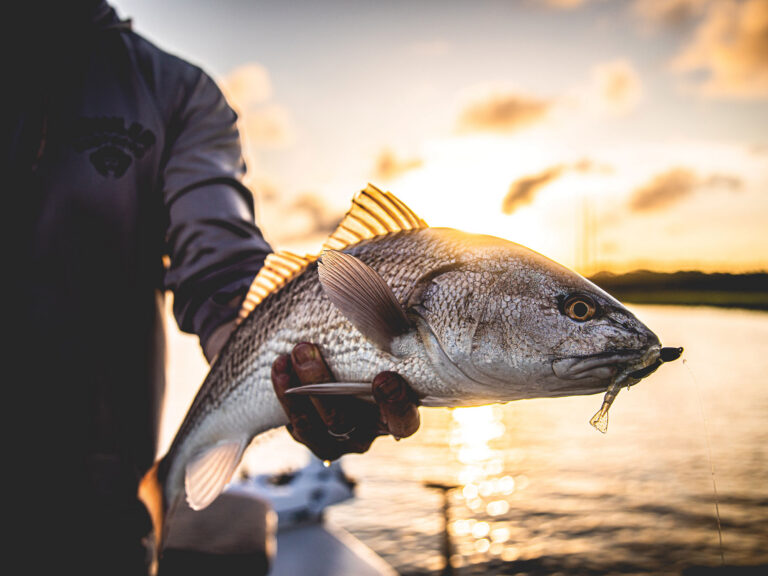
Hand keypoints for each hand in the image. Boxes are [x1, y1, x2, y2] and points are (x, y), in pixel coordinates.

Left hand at [271, 342, 419, 460]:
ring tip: (292, 351)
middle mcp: (367, 434)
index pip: (402, 422)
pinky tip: (280, 366)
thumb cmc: (374, 354)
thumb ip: (388, 331)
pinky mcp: (312, 436)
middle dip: (320, 384)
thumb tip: (378, 297)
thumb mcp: (386, 347)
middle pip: (344, 421)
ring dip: (298, 387)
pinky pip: (297, 423)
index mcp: (397, 417)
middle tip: (306, 349)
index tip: (385, 376)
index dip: (395, 405)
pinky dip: (285, 394)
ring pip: (314, 424)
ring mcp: (337, 439)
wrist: (347, 370)